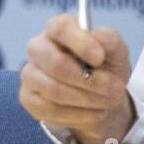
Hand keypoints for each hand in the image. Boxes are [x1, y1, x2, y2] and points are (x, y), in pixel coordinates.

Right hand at [19, 14, 135, 143]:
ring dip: (88, 100)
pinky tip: (93, 111)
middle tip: (115, 90)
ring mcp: (29, 73)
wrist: (99, 95)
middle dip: (89, 81)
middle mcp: (38, 48)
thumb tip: (97, 43)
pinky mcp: (27, 98)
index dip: (80, 43)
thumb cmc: (105, 66)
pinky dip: (79, 114)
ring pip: (53, 90)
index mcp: (58, 29)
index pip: (60, 28)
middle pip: (55, 64)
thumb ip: (108, 40)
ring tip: (108, 102)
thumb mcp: (116, 50)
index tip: (99, 58)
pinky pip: (50, 109)